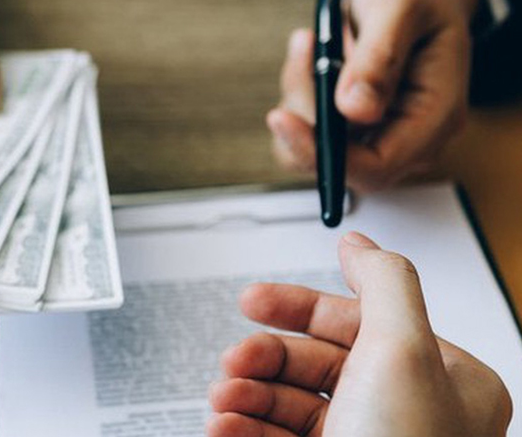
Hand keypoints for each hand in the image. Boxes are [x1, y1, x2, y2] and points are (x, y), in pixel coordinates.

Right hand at [208, 232, 511, 436]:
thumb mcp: (405, 353)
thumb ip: (385, 284)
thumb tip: (358, 242)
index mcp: (436, 377)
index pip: (356, 319)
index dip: (297, 304)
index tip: (253, 298)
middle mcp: (398, 408)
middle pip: (311, 360)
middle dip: (262, 359)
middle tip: (233, 362)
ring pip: (285, 401)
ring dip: (244, 397)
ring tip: (223, 401)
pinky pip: (272, 436)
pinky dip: (242, 429)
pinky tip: (224, 426)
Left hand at [268, 0, 480, 190]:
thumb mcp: (402, 6)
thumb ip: (380, 58)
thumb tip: (354, 110)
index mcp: (436, 118)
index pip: (376, 167)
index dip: (324, 153)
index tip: (281, 117)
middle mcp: (408, 139)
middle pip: (337, 162)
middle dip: (306, 110)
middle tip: (306, 47)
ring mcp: (378, 137)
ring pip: (312, 146)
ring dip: (299, 95)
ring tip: (312, 40)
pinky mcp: (351, 129)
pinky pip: (306, 128)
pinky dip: (298, 90)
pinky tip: (309, 53)